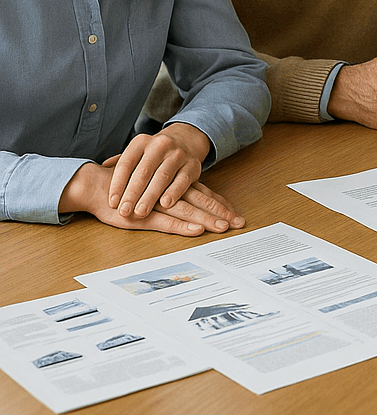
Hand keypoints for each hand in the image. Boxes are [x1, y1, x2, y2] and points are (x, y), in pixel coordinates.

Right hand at [60, 163, 243, 235]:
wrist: (99, 185)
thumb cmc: (128, 188)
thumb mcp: (154, 187)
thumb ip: (172, 190)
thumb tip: (194, 199)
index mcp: (175, 184)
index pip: (204, 194)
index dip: (221, 204)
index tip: (237, 213)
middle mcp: (170, 191)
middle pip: (201, 202)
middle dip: (221, 213)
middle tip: (239, 223)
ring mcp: (158, 203)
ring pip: (188, 211)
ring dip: (207, 219)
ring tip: (223, 227)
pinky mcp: (143, 216)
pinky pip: (166, 221)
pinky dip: (182, 226)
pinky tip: (195, 229)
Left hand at [104, 123, 211, 218]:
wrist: (186, 139)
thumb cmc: (154, 153)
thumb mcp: (137, 151)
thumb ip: (120, 162)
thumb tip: (100, 169)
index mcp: (141, 142)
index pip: (126, 163)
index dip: (117, 184)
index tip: (111, 202)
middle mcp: (160, 145)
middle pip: (143, 171)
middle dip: (132, 193)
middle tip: (124, 211)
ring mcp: (178, 154)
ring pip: (162, 176)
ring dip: (150, 196)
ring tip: (140, 212)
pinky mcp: (193, 165)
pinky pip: (183, 180)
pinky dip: (174, 192)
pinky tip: (166, 204)